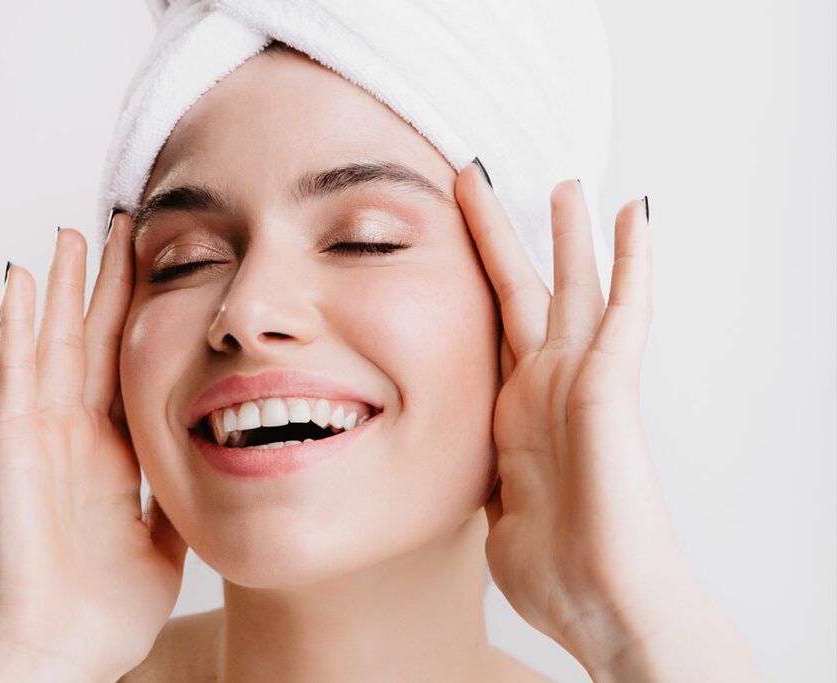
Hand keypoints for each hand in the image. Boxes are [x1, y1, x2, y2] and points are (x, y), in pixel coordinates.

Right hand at [0, 214, 186, 681]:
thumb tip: (218, 460)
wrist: (63, 650)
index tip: (158, 270)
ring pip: (51, 342)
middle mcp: (74, 434)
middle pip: (91, 341)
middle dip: (106, 285)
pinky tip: (18, 281)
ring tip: (72, 234)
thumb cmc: (104, 607)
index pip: (126, 366)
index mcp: (110, 452)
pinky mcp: (12, 445)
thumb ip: (181, 492)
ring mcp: (40, 435)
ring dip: (60, 288)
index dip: (141, 319)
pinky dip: (12, 325)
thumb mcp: (165, 534)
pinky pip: (13, 373)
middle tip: (120, 227)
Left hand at [456, 170, 689, 667]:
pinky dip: (632, 262)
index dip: (474, 286)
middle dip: (504, 236)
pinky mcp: (610, 385)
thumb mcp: (497, 509)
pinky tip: (633, 215)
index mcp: (514, 412)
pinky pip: (625, 310)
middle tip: (485, 180)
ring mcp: (579, 382)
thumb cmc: (553, 571)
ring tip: (564, 181)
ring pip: (575, 287)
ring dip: (569, 234)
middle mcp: (545, 387)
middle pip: (524, 292)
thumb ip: (490, 478)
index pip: (491, 331)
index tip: (452, 246)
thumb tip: (479, 478)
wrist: (596, 601)